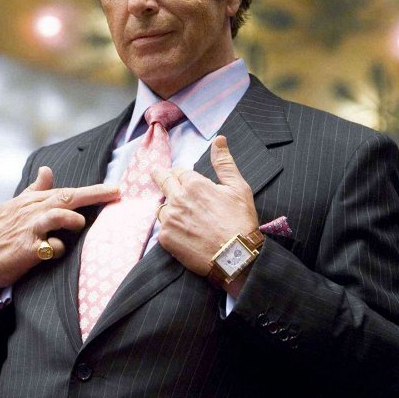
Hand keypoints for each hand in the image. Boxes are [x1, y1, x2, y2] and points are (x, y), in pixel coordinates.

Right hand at [0, 166, 119, 292]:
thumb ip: (34, 190)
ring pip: (56, 215)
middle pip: (65, 197)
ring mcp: (28, 230)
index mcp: (29, 201)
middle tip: (114, 193)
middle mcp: (30, 211)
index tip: (113, 188)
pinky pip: (50, 247)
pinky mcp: (26, 250)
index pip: (64, 190)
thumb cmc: (2, 234)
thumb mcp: (15, 208)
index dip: (90, 190)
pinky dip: (57, 249)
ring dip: (73, 219)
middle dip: (92, 194)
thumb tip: (47, 170)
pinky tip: (54, 253)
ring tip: (79, 224)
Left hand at [152, 135, 256, 279]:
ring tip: (183, 216)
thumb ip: (224, 163)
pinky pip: (163, 228)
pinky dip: (171, 228)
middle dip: (162, 177)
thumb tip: (219, 140)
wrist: (236, 257)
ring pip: (162, 207)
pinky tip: (184, 233)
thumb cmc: (240, 222)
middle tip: (158, 175)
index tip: (183, 177)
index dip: (182, 174)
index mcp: (194, 184)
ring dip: (169, 207)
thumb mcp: (238, 188)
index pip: (179, 172)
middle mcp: (177, 199)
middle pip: (163, 182)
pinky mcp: (166, 238)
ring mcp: (169, 219)